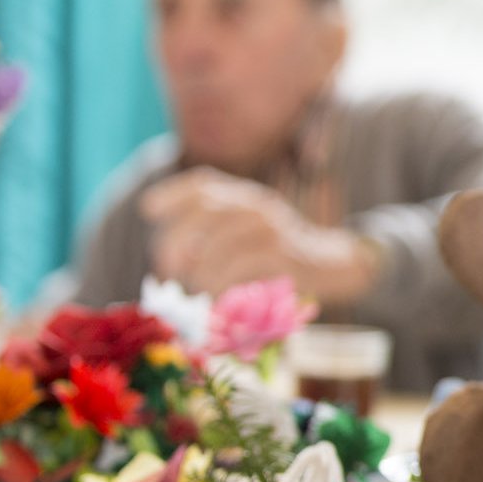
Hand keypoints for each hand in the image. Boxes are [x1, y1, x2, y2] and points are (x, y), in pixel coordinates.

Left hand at [141, 167, 378, 301]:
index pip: (203, 184)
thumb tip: (170, 263)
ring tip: (196, 290)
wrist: (334, 265)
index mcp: (246, 196)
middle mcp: (257, 205)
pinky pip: (238, 269)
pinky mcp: (283, 255)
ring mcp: (272, 229)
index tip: (148, 210)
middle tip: (166, 271)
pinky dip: (220, 287)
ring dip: (197, 273)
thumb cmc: (280, 256)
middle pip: (203, 212)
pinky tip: (216, 297)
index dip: (172, 193)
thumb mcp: (250, 235)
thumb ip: (216, 236)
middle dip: (175, 242)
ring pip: (217, 246)